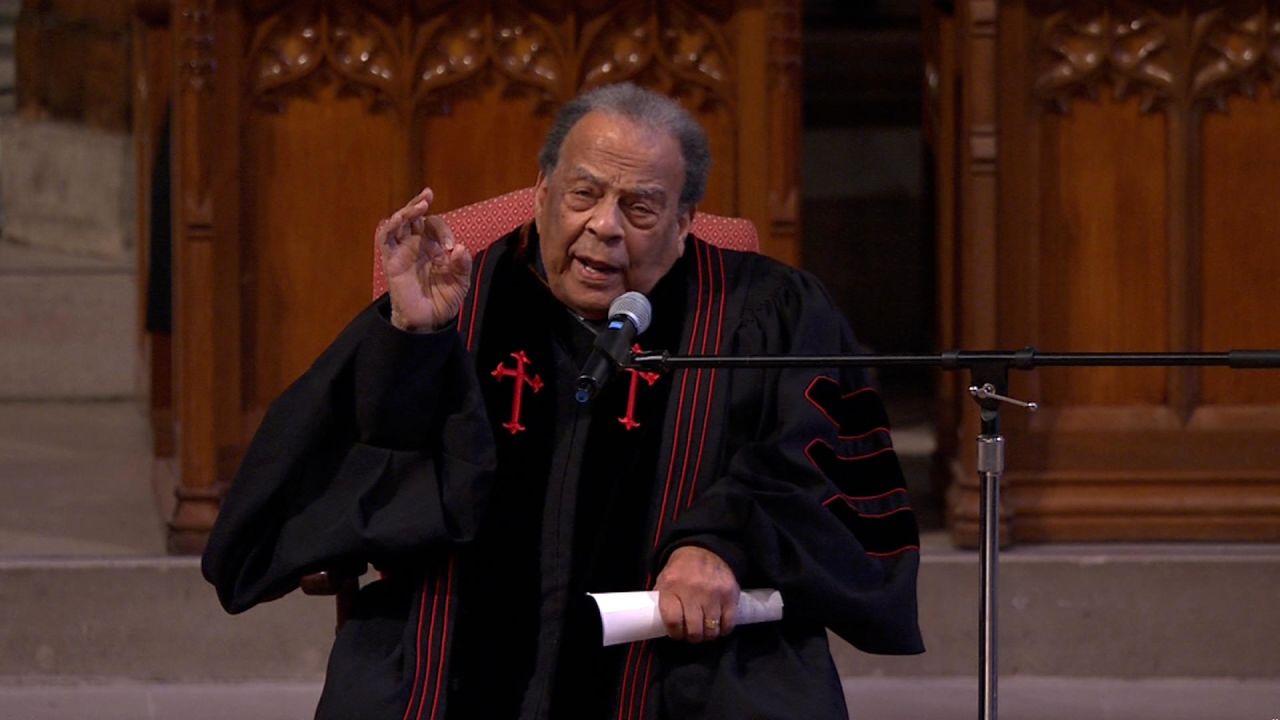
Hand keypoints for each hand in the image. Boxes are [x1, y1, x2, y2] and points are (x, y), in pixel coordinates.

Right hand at [377, 187, 472, 331]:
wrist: (427, 321)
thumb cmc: (443, 301)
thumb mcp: (460, 282)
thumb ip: (462, 265)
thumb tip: (460, 248)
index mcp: (433, 248)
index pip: (435, 226)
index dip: (443, 231)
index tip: (450, 248)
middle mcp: (416, 246)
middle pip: (415, 217)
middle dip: (420, 204)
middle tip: (428, 194)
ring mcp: (402, 252)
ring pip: (399, 222)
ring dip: (407, 210)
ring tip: (420, 202)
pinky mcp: (390, 261)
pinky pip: (385, 238)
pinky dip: (390, 226)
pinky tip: (398, 218)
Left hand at [655, 546, 739, 642]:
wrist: (704, 550)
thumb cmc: (681, 570)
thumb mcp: (664, 580)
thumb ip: (664, 601)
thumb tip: (661, 626)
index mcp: (671, 586)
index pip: (672, 621)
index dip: (675, 633)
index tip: (677, 634)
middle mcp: (692, 590)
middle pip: (694, 629)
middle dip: (692, 637)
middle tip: (692, 635)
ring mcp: (713, 593)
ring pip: (711, 629)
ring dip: (708, 635)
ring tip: (705, 632)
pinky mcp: (730, 594)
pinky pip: (728, 623)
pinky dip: (723, 630)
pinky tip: (719, 627)